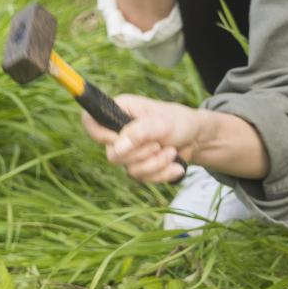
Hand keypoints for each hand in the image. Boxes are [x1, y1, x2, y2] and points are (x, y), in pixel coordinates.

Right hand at [80, 94, 205, 184]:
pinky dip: (161, 174)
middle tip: (159, 144)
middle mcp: (118, 131)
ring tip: (171, 152)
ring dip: (155, 164)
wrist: (197, 138)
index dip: (101, 136)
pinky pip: (142, 178)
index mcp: (118, 110)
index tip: (121, 139)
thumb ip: (138, 133)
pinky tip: (174, 165)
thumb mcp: (161, 123)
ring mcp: (128, 151)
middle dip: (141, 154)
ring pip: (129, 170)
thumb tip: (116, 148)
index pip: (90, 122)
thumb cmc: (179, 122)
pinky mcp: (138, 166)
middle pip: (112, 155)